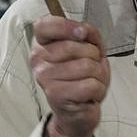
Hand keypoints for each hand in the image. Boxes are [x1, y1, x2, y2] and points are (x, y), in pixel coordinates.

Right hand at [30, 17, 109, 136]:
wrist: (78, 111)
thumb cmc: (83, 79)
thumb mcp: (90, 51)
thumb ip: (89, 35)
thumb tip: (85, 30)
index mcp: (43, 45)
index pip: (45, 25)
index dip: (67, 26)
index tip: (82, 33)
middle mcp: (38, 60)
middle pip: (76, 46)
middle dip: (94, 57)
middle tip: (90, 68)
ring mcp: (45, 78)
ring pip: (87, 66)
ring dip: (98, 75)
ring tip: (90, 82)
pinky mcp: (56, 95)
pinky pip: (91, 84)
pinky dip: (98, 89)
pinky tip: (89, 94)